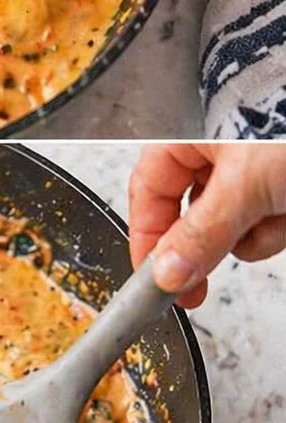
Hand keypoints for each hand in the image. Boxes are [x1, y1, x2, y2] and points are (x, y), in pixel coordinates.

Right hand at [128, 142, 285, 307]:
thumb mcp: (244, 183)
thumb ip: (200, 234)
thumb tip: (165, 274)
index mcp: (190, 135)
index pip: (149, 193)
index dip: (148, 239)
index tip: (154, 283)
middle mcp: (216, 153)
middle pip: (190, 218)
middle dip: (211, 242)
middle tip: (199, 287)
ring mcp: (252, 173)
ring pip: (231, 228)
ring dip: (254, 234)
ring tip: (278, 212)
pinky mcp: (280, 190)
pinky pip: (265, 227)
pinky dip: (279, 227)